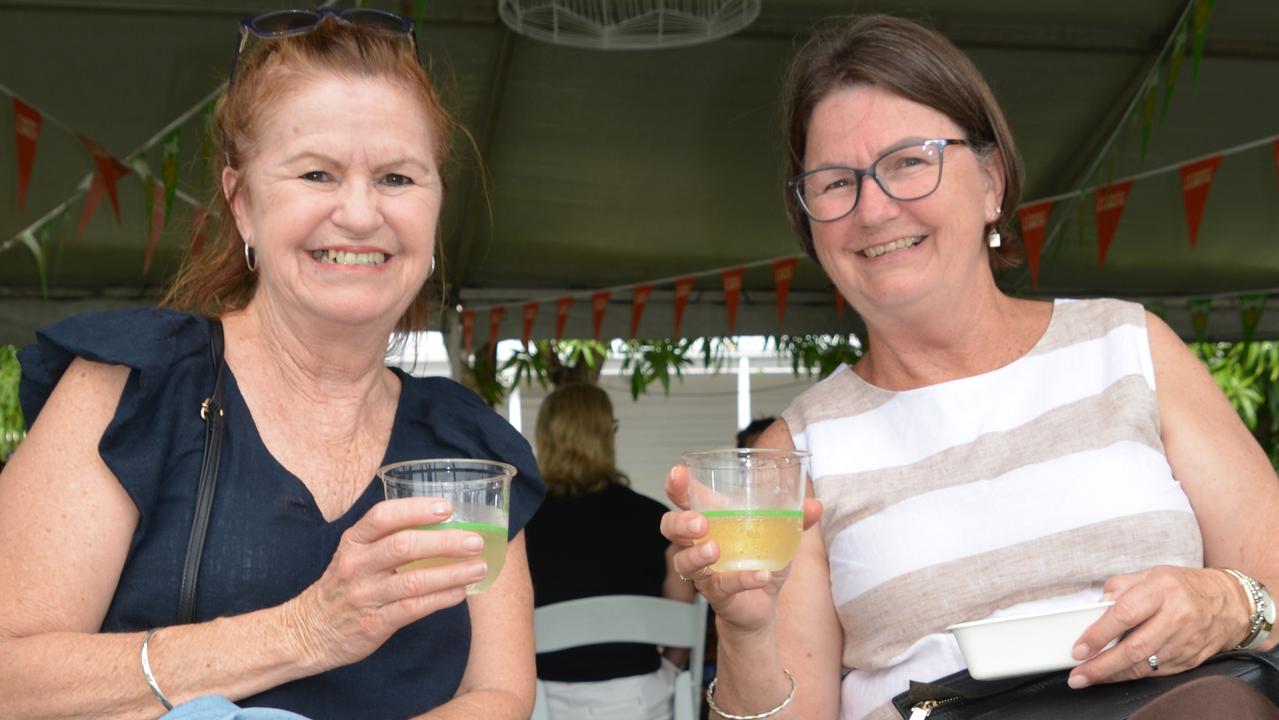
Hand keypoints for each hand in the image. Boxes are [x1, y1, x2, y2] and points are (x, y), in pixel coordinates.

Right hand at [287, 497, 487, 670]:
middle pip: (404, 546)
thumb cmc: (342, 586)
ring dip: (451, 573)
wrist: (307, 632)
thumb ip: (386, 538)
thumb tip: (441, 523)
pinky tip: (460, 593)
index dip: (416, 509)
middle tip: (475, 541)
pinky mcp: (374, 623)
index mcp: (353, 542)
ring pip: (413, 580)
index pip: (382, 516)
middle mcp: (357, 565)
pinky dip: (440, 599)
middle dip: (444, 542)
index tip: (447, 507)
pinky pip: (413, 608)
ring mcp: (365, 595)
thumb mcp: (354, 554)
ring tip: (478, 568)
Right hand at [659, 465, 821, 634]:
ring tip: (715, 549)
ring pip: (684, 561)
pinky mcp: (717, 593)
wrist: (763, 605)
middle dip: (680, 522)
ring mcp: (704, 570)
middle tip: (700, 522)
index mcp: (710, 520)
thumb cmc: (759, 561)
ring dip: (697, 554)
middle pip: (669, 527)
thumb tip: (815, 505)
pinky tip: (760, 575)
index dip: (676, 485)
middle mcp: (697, 543)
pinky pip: (723, 586)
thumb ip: (795, 518)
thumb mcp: (779, 536)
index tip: (678, 473)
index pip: (683, 498)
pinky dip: (742, 579)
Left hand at [1067, 566, 1249, 687]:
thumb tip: (1097, 604)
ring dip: (1113, 675)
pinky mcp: (1190, 659)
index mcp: (1162, 589)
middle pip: (1134, 648)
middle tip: (1078, 674)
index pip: (1124, 614)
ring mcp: (1185, 641)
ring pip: (1145, 665)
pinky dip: (1132, 675)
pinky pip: (1157, 672)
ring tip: (1088, 678)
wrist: (1230, 604)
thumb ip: (1120, 586)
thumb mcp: (1151, 573)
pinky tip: (1114, 675)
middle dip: (1102, 665)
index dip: (1098, 634)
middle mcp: (1176, 616)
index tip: (1079, 648)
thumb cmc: (1184, 586)